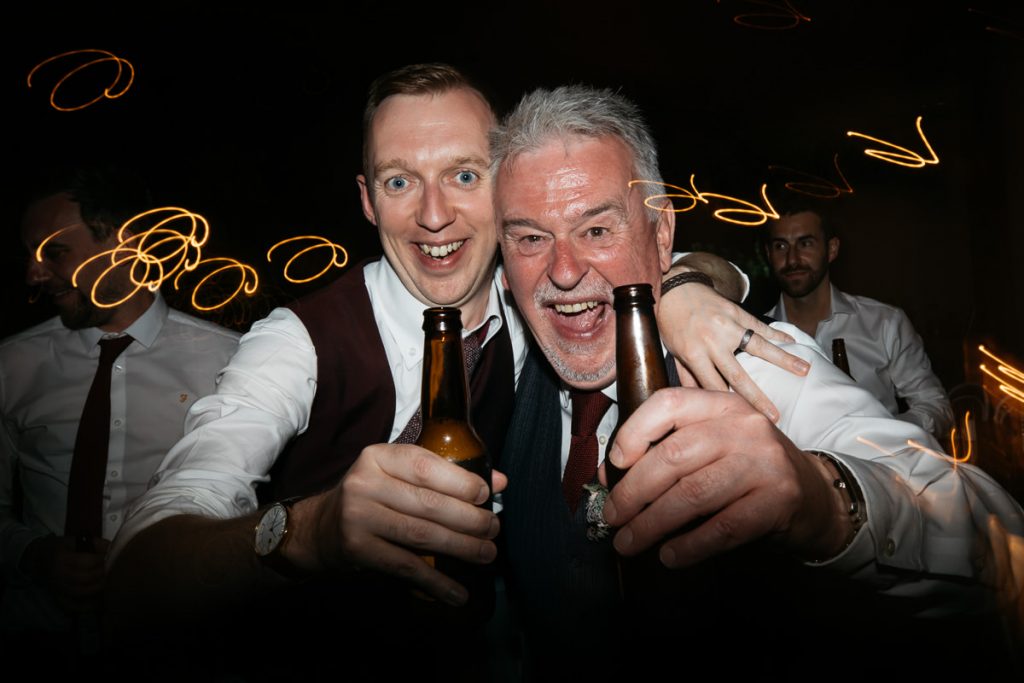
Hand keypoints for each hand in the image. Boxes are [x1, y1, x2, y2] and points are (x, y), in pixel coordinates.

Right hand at [22, 535, 109, 612]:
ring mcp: (56, 588)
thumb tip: (114, 549)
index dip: (101, 560)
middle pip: (84, 578)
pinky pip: (73, 605)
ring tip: (109, 582)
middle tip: (114, 570)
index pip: (85, 561)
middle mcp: (57, 575)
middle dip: (101, 574)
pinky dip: (87, 606)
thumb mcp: (75, 540)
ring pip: (80, 592)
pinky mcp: (57, 597)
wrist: (39, 558)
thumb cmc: (60, 547)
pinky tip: (99, 601)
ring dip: (98, 588)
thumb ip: (95, 543)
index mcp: (61, 558)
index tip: (112, 557)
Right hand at [286, 443, 502, 605]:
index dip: (460, 481)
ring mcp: (357, 517)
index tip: (487, 495)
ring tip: (486, 553)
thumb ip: (444, 475)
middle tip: (493, 528)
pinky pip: (405, 566)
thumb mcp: (398, 476)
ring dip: (460, 547)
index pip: (425, 466)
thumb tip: (499, 482)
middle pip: (428, 503)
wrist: (320, 528)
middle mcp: (364, 483)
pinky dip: (436, 583)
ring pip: (421, 534)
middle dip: (469, 518)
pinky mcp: (356, 549)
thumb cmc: (372, 497)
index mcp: (378, 457)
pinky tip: (458, 593)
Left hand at [601, 388, 848, 566]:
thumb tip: (612, 474)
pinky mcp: (779, 501)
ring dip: (652, 524)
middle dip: (634, 491)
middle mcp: (744, 427)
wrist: (816, 497)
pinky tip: (670, 556)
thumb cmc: (748, 472)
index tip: (614, 465)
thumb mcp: (713, 447)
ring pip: (693, 493)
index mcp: (721, 406)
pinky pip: (723, 527)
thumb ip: (667, 451)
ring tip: (628, 543)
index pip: (669, 404)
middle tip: (611, 517)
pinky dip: (690, 545)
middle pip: (674, 455)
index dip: (634, 432)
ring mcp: (765, 463)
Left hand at [657, 277, 808, 421]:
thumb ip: (690, 377)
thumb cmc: (672, 324)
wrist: (674, 288)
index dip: (730, 404)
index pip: (714, 386)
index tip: (745, 420)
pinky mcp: (736, 311)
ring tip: (804, 370)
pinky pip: (760, 325)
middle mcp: (712, 340)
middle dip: (757, 397)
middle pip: (738, 374)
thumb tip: (703, 403)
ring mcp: (727, 325)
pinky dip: (778, 334)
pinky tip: (794, 342)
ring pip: (758, 345)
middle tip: (775, 415)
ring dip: (783, 359)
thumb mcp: (675, 352)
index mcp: (694, 354)